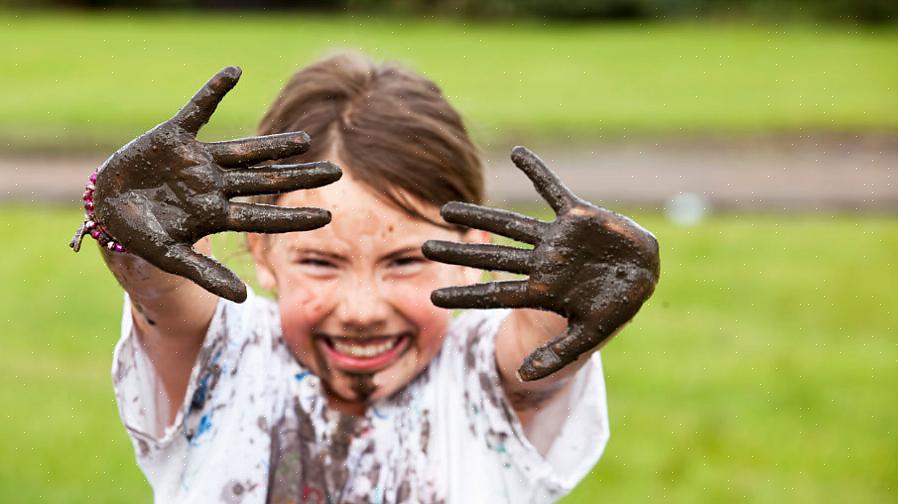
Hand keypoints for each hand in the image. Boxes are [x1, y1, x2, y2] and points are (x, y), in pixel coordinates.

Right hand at [70, 67, 340, 302]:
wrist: (106, 205)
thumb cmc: (141, 234)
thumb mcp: (171, 257)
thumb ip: (205, 274)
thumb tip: (242, 298)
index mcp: (215, 213)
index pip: (263, 216)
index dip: (294, 216)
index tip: (328, 217)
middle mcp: (215, 184)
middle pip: (265, 180)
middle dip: (299, 176)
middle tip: (336, 172)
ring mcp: (197, 160)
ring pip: (245, 150)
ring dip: (273, 144)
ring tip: (305, 141)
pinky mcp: (175, 136)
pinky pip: (197, 109)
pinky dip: (213, 91)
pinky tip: (235, 72)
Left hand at [422, 146, 659, 380]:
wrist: (645, 276)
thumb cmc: (616, 308)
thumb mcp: (587, 336)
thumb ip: (557, 354)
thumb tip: (522, 375)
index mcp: (541, 291)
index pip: (494, 294)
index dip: (465, 294)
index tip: (434, 296)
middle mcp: (542, 262)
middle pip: (491, 256)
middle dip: (459, 253)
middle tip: (424, 247)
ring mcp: (556, 238)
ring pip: (510, 224)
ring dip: (479, 217)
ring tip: (446, 209)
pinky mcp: (576, 216)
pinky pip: (553, 189)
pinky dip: (537, 172)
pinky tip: (517, 153)